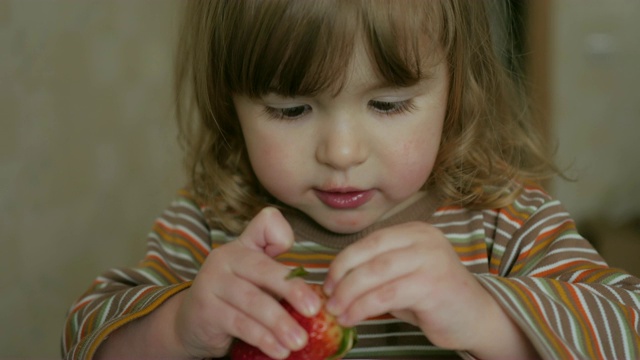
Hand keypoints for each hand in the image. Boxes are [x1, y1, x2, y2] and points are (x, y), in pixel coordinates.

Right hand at [174, 207, 321, 358]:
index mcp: (242, 246)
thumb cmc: (234, 297)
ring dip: (279, 323)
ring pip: (253, 301)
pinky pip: (240, 324)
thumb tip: (315, 293)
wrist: (190, 321)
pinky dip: (263, 339)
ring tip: (300, 340)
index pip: (265, 227)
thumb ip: (279, 274)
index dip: (281, 235)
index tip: (297, 254)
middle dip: (292, 290)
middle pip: (263, 269)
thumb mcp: (255, 279)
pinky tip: (279, 351)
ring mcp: (212, 283)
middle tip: (314, 310)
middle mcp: (224, 258)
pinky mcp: (206, 310)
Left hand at [322, 221, 497, 350]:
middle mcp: (423, 240)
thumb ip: (376, 272)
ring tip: (337, 312)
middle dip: (343, 279)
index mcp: (414, 232)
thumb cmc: (435, 298)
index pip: (370, 241)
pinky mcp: (432, 285)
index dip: (344, 261)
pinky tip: (353, 318)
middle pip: (369, 255)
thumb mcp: (403, 276)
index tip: (328, 281)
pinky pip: (386, 295)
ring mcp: (430, 260)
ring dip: (349, 295)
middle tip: (328, 299)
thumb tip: (335, 283)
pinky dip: (363, 308)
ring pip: (375, 275)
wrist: (477, 318)